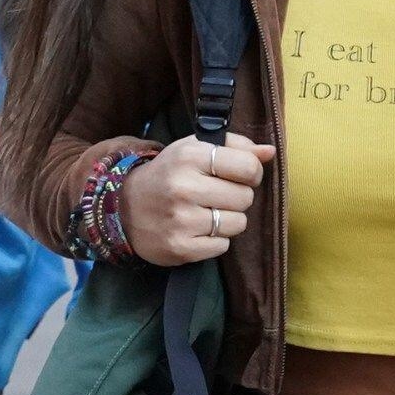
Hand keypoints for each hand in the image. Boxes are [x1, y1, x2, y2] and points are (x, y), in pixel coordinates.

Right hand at [121, 133, 273, 264]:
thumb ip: (235, 146)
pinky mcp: (180, 247)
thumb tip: (271, 152)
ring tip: (208, 213)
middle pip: (245, 197)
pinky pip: (222, 246)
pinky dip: (216, 240)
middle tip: (218, 195)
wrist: (124, 207)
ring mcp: (181, 220)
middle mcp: (184, 187)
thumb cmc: (169, 174)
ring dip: (228, 220)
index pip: (248, 167)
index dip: (252, 172)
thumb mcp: (194, 149)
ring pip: (238, 223)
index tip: (241, 175)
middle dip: (237, 197)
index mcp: (190, 156)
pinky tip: (198, 230)